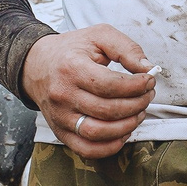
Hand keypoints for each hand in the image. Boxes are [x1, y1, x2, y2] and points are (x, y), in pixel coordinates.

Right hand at [21, 24, 156, 157]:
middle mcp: (63, 94)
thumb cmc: (71, 50)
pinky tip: (123, 132)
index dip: (137, 86)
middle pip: (108, 110)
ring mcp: (60, 116)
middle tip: (147, 96)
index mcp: (72, 68)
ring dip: (127, 126)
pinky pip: (86, 149)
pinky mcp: (60, 132)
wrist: (37, 65)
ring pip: (99, 132)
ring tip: (138, 112)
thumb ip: (126, 48)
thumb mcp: (99, 36)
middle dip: (137, 104)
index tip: (149, 80)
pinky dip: (109, 147)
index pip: (110, 85)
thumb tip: (147, 68)